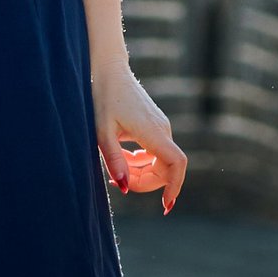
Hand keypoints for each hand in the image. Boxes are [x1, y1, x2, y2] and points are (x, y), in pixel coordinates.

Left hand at [94, 65, 186, 212]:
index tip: (165, 206)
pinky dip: (140, 162)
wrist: (108, 70)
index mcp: (152, 131)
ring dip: (140, 172)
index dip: (175, 186)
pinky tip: (123, 158)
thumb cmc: (103, 97)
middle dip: (145, 183)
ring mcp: (160, 127)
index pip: (176, 163)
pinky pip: (154, 152)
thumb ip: (113, 159)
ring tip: (115, 169)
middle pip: (166, 169)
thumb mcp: (101, 131)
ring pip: (159, 162)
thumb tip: (125, 188)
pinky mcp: (155, 125)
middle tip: (117, 182)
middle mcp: (162, 130)